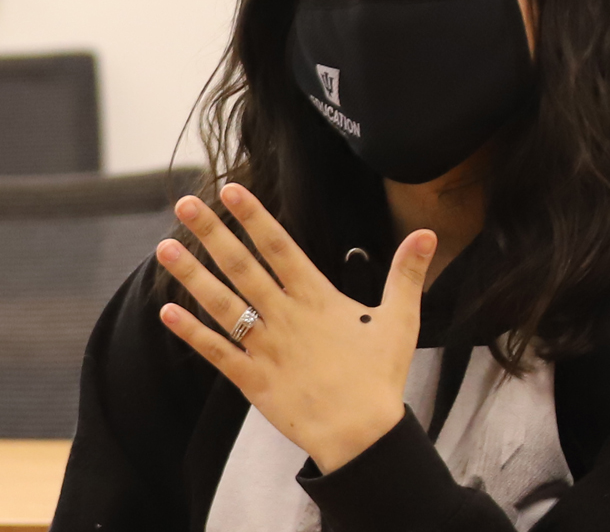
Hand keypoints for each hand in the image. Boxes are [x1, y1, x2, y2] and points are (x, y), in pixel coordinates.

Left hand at [156, 183, 436, 473]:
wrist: (361, 435)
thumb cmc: (380, 375)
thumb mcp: (401, 319)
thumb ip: (407, 273)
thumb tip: (428, 234)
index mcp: (316, 298)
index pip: (280, 246)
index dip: (255, 217)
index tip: (231, 190)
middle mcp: (284, 316)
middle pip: (242, 266)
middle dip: (212, 233)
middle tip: (184, 204)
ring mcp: (265, 348)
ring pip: (221, 304)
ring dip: (191, 275)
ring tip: (165, 248)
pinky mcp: (252, 379)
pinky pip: (216, 353)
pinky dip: (191, 334)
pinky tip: (165, 314)